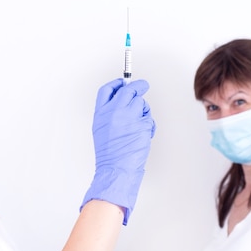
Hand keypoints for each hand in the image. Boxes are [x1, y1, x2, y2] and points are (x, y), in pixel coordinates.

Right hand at [81, 78, 155, 224]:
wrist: (115, 169)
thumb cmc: (109, 154)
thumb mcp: (101, 129)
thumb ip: (109, 113)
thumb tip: (122, 100)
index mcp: (101, 113)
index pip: (107, 90)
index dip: (116, 83)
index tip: (123, 82)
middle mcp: (114, 112)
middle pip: (128, 91)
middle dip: (138, 86)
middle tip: (143, 86)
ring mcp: (128, 117)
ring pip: (141, 103)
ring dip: (143, 111)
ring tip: (139, 124)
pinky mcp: (141, 124)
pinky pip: (149, 118)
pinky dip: (148, 125)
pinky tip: (143, 135)